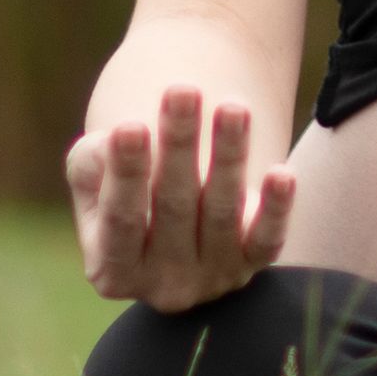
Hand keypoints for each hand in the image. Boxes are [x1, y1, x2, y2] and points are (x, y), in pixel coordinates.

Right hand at [67, 85, 299, 307]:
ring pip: (222, 211)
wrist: (172, 202)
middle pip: (174, 207)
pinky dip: (276, 207)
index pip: (121, 218)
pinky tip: (282, 173)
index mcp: (112, 270)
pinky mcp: (252, 264)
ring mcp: (211, 279)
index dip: (126, 172)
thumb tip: (111, 146)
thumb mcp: (94, 173)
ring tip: (233, 107)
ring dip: (229, 155)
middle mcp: (162, 285)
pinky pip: (268, 238)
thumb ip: (94, 164)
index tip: (129, 124)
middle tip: (184, 90)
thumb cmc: (126, 179)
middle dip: (179, 143)